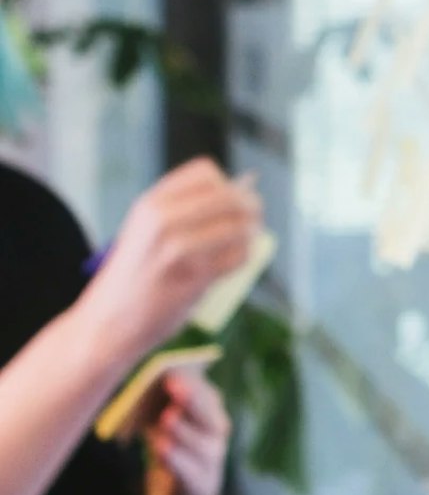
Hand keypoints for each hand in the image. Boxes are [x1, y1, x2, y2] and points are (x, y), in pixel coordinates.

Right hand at [78, 158, 261, 363]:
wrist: (107, 322)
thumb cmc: (135, 276)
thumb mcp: (144, 232)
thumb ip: (184, 212)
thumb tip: (245, 194)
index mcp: (149, 203)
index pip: (206, 172)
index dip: (227, 185)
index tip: (230, 201)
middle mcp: (161, 220)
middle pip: (229, 197)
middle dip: (249, 207)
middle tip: (254, 220)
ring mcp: (177, 248)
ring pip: (239, 226)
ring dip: (250, 234)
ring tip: (245, 242)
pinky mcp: (193, 278)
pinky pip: (238, 257)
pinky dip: (243, 258)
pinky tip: (233, 262)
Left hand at [147, 372, 230, 494]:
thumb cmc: (167, 455)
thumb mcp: (162, 428)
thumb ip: (161, 408)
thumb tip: (148, 385)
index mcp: (211, 421)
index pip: (210, 399)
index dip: (193, 385)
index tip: (172, 371)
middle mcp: (217, 442)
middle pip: (211, 420)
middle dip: (192, 401)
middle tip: (173, 386)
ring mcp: (212, 468)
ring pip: (204, 447)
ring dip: (184, 431)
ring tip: (167, 418)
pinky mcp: (200, 493)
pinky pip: (191, 476)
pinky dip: (178, 462)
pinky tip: (163, 448)